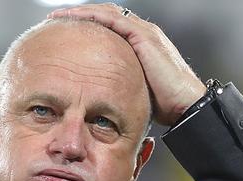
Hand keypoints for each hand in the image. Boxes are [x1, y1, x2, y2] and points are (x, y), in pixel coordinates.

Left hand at [48, 3, 205, 125]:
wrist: (186, 105)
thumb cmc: (164, 105)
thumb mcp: (134, 90)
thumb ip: (119, 85)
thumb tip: (98, 98)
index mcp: (140, 44)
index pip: (109, 27)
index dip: (87, 26)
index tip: (65, 33)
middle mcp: (142, 33)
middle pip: (105, 16)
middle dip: (80, 16)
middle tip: (56, 20)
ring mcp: (144, 33)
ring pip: (106, 13)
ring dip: (81, 13)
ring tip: (58, 16)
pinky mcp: (143, 37)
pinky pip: (112, 20)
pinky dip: (92, 16)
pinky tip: (75, 18)